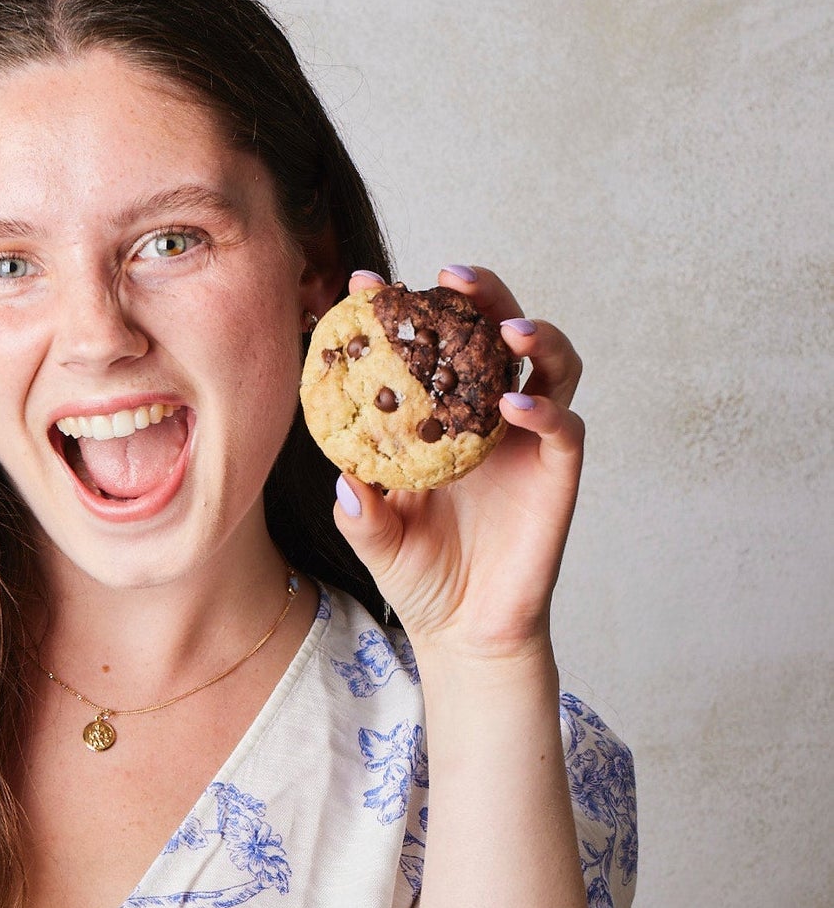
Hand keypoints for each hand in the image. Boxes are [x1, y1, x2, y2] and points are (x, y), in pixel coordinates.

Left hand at [332, 264, 584, 661]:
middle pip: (498, 334)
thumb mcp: (372, 536)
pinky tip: (516, 404)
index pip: (429, 348)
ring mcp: (527, 442)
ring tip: (505, 327)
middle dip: (483, 295)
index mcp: (442, 417)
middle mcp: (489, 418)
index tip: (364, 284)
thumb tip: (343, 478)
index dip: (403, 312)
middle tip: (451, 277)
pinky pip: (564, 429)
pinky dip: (546, 408)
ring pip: (551, 364)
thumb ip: (358, 508)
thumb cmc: (418, 574)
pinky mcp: (557, 475)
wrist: (461, 631)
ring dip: (534, 334)